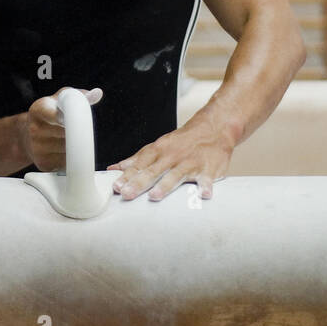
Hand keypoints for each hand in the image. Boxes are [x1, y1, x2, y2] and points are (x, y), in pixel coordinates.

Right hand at [24, 87, 102, 170]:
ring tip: (66, 137)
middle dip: (78, 131)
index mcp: (38, 110)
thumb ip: (79, 95)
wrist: (26, 136)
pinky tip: (62, 149)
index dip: (71, 118)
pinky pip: (68, 161)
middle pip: (69, 133)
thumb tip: (97, 93)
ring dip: (76, 144)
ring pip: (71, 148)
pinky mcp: (43, 164)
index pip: (57, 115)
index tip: (79, 121)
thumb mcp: (59, 99)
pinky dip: (71, 157)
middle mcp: (35, 129)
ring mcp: (37, 148)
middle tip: (76, 127)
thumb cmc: (49, 114)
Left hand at [107, 120, 234, 201]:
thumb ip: (136, 160)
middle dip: (139, 183)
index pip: (139, 165)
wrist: (213, 129)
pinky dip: (206, 186)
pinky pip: (206, 179)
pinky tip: (204, 195)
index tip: (116, 187)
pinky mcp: (208, 169)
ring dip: (165, 185)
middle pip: (153, 171)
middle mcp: (172, 157)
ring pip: (176, 175)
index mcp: (158, 151)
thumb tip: (113, 169)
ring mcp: (190, 162)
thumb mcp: (158, 147)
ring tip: (155, 196)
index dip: (127, 176)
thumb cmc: (182, 142)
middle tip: (127, 194)